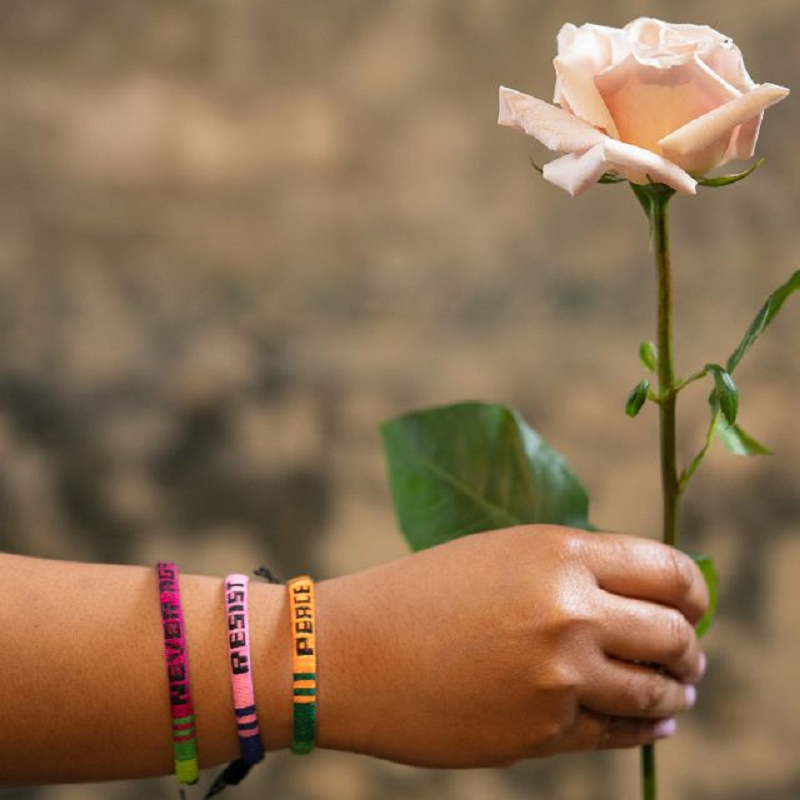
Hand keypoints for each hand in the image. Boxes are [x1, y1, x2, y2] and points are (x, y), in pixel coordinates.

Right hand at [315, 525, 707, 767]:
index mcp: (557, 552)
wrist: (350, 653)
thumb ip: (571, 571)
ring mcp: (559, 677)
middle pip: (674, 634)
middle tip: (688, 654)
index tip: (693, 605)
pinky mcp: (542, 732)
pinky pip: (618, 733)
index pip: (667, 570)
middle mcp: (569, 611)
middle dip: (689, 647)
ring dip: (676, 691)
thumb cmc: (420, 594)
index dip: (693, 591)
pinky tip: (652, 722)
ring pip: (657, 690)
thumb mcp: (500, 555)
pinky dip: (646, 727)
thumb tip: (641, 600)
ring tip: (676, 690)